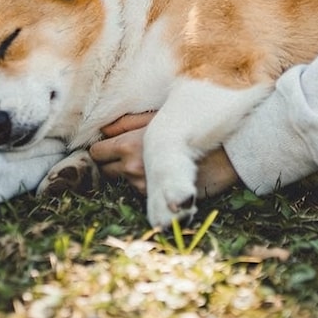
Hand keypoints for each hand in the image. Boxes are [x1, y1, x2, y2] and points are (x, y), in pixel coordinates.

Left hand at [89, 113, 241, 198]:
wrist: (221, 153)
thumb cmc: (190, 127)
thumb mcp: (157, 118)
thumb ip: (126, 123)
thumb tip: (103, 130)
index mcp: (129, 145)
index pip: (97, 153)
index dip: (103, 148)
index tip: (111, 143)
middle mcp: (132, 169)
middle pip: (104, 170)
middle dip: (112, 161)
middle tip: (129, 151)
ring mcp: (143, 186)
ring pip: (122, 180)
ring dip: (129, 172)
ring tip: (149, 159)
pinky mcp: (156, 199)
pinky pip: (139, 190)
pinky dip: (144, 182)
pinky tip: (160, 171)